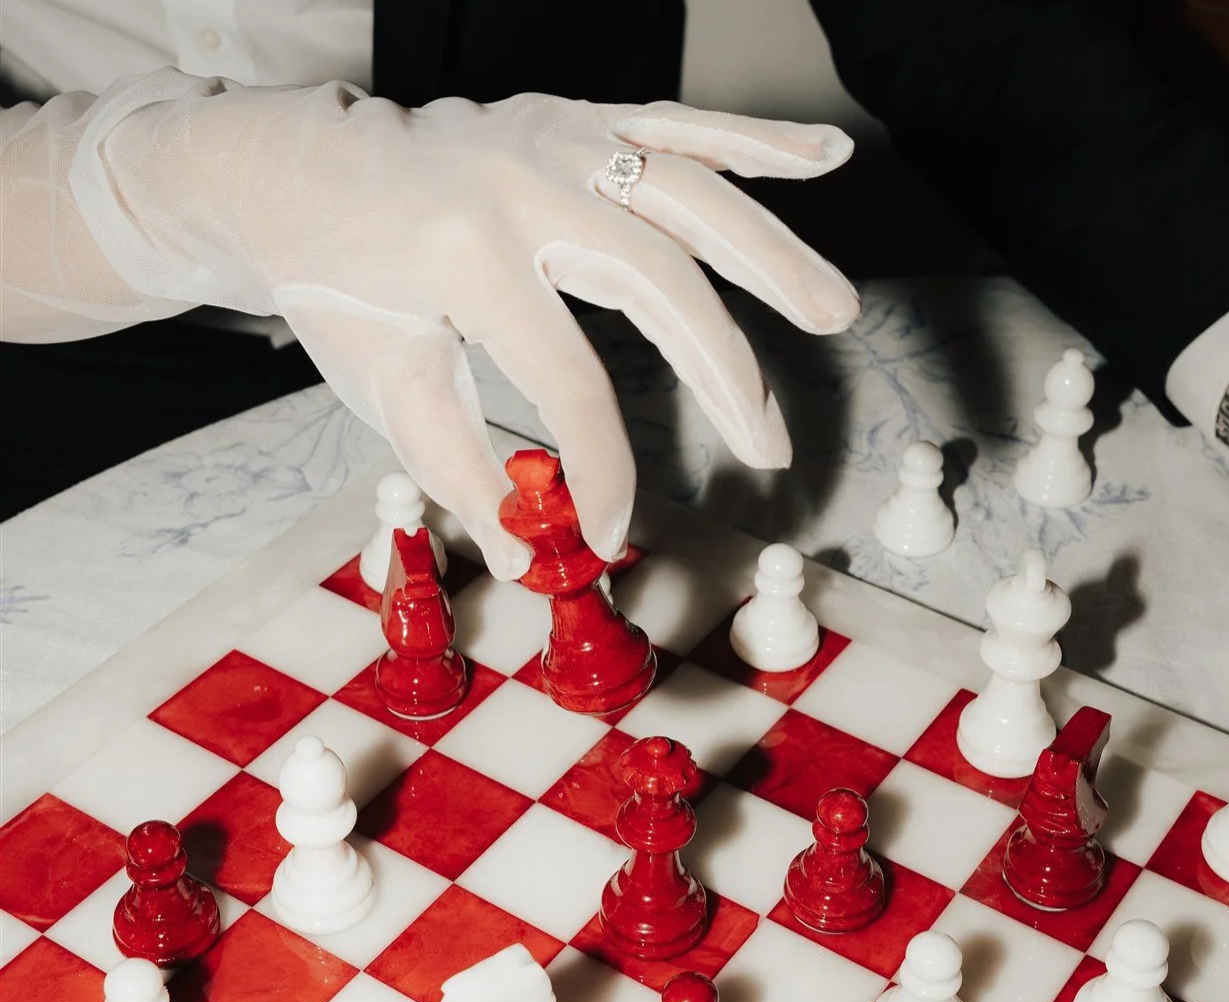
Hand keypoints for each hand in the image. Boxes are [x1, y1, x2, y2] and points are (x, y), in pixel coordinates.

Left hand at [71, 77, 858, 575]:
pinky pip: (678, 124)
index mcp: (466, 256)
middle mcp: (523, 183)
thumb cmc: (335, 286)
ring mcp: (555, 138)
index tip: (611, 536)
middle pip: (660, 281)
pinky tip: (827, 156)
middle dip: (726, 374)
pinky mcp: (574, 119)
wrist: (291, 171)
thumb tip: (528, 553)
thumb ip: (460, 470)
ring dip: (775, 256)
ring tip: (836, 313)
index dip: (603, 473)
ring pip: (693, 192)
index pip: (571, 383)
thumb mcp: (382, 385)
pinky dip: (756, 140)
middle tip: (771, 447)